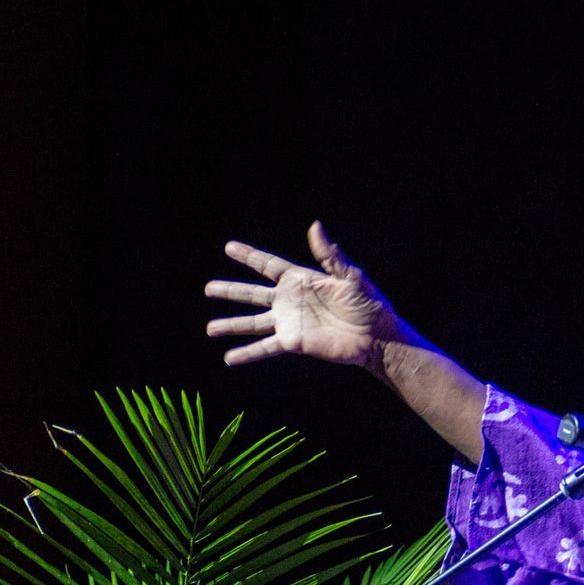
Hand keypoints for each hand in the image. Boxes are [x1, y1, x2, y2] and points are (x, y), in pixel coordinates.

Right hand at [204, 221, 395, 366]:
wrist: (376, 336)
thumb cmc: (368, 303)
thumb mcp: (349, 276)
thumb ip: (329, 255)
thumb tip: (315, 226)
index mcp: (301, 280)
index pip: (268, 265)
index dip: (249, 256)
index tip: (229, 247)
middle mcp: (290, 300)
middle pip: (253, 294)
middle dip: (231, 291)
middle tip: (208, 288)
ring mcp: (289, 322)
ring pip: (253, 322)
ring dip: (231, 325)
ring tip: (209, 329)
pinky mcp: (293, 343)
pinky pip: (265, 347)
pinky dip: (247, 353)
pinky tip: (229, 358)